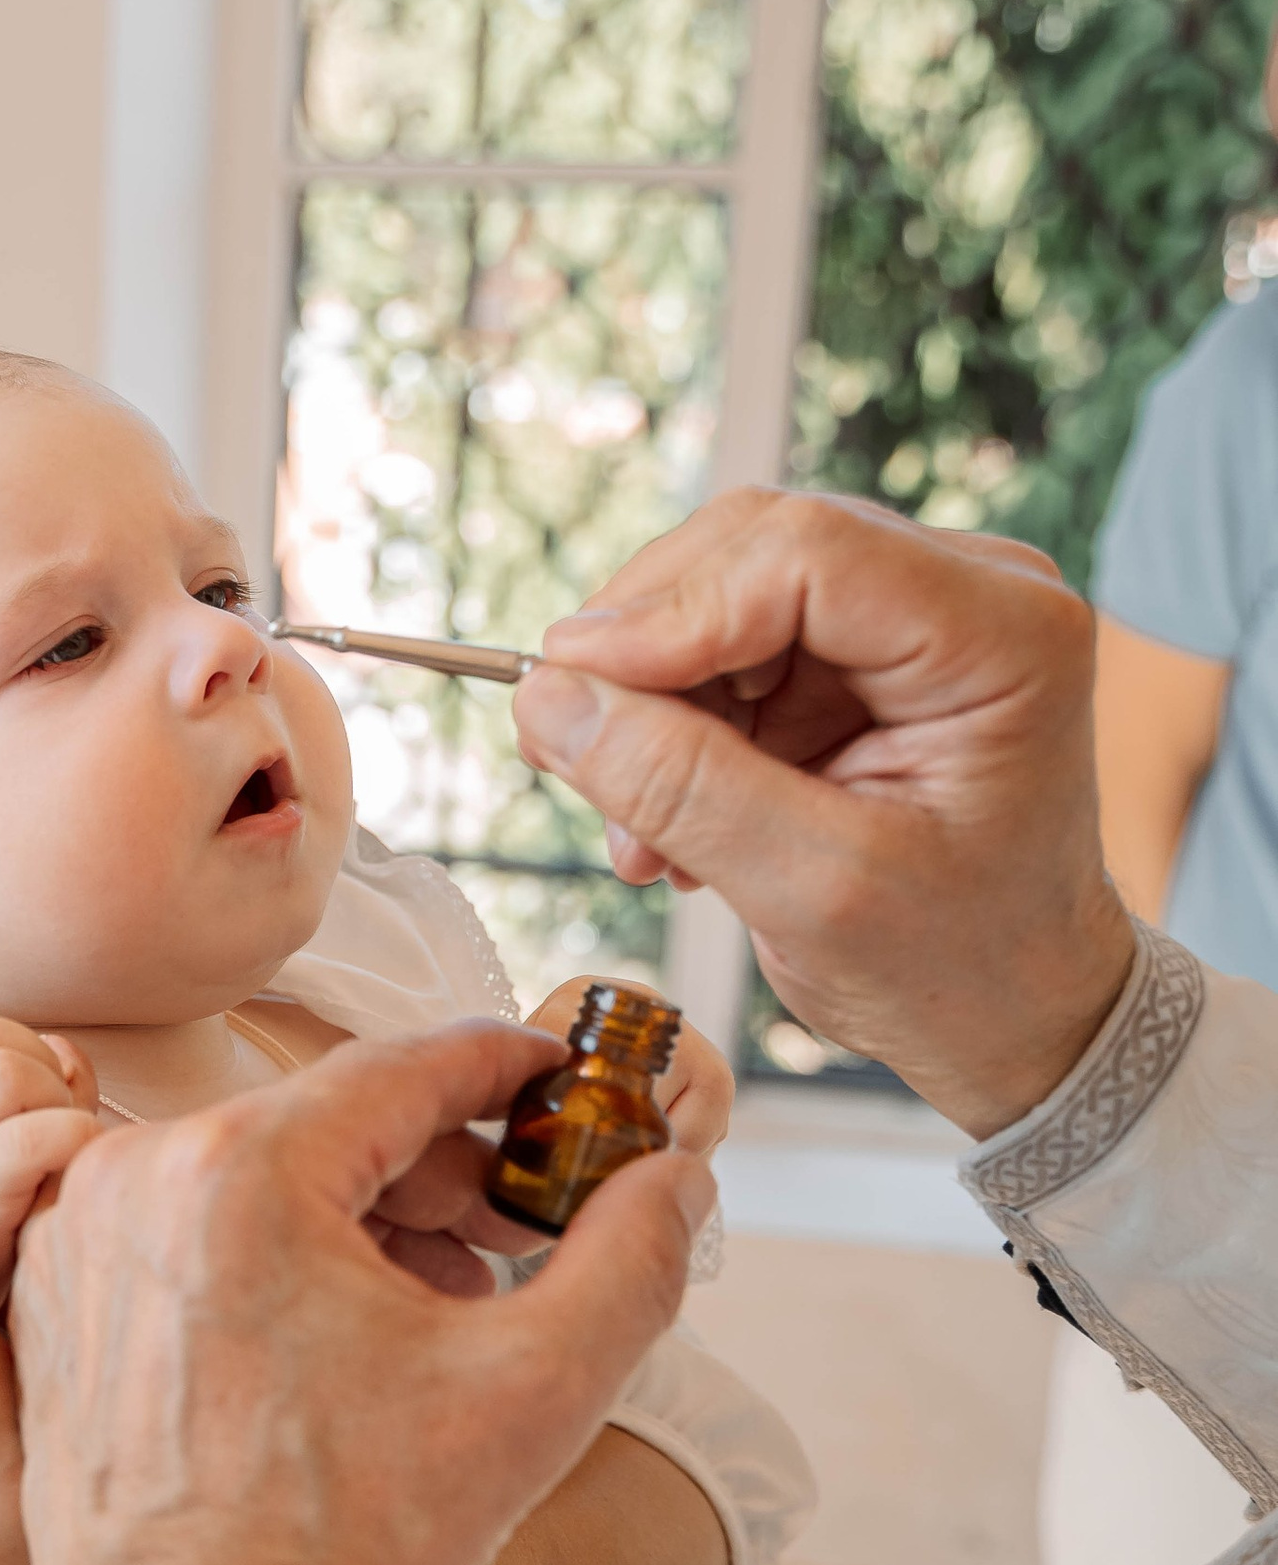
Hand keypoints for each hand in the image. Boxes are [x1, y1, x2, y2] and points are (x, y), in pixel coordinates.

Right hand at [0, 1015, 103, 1311]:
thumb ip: (28, 1093)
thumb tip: (68, 1051)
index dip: (22, 1053)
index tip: (40, 1110)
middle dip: (42, 1073)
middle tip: (54, 1133)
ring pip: (7, 1074)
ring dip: (56, 1104)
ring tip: (58, 1159)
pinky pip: (36, 1138)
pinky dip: (74, 1142)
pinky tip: (70, 1182)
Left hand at [7, 1024, 713, 1564]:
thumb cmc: (345, 1539)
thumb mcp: (532, 1392)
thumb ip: (629, 1261)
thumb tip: (675, 1177)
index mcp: (239, 1170)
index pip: (402, 1069)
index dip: (501, 1068)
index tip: (560, 1079)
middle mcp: (132, 1179)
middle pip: (324, 1126)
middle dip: (439, 1172)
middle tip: (523, 1230)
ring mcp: (76, 1240)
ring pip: (253, 1179)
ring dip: (356, 1219)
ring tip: (442, 1305)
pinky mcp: (54, 1303)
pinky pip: (184, 1237)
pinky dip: (269, 1260)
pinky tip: (344, 1339)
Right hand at [512, 490, 1135, 1137]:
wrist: (1016, 1014)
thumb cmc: (958, 967)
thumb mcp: (812, 892)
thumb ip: (681, 787)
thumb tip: (548, 699)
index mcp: (1003, 638)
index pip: (806, 553)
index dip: (670, 611)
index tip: (569, 686)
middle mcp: (972, 592)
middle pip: (755, 550)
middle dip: (648, 656)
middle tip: (580, 757)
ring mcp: (918, 613)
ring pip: (726, 593)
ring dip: (655, 704)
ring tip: (641, 834)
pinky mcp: (867, 649)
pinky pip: (732, 644)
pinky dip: (679, 725)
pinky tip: (672, 820)